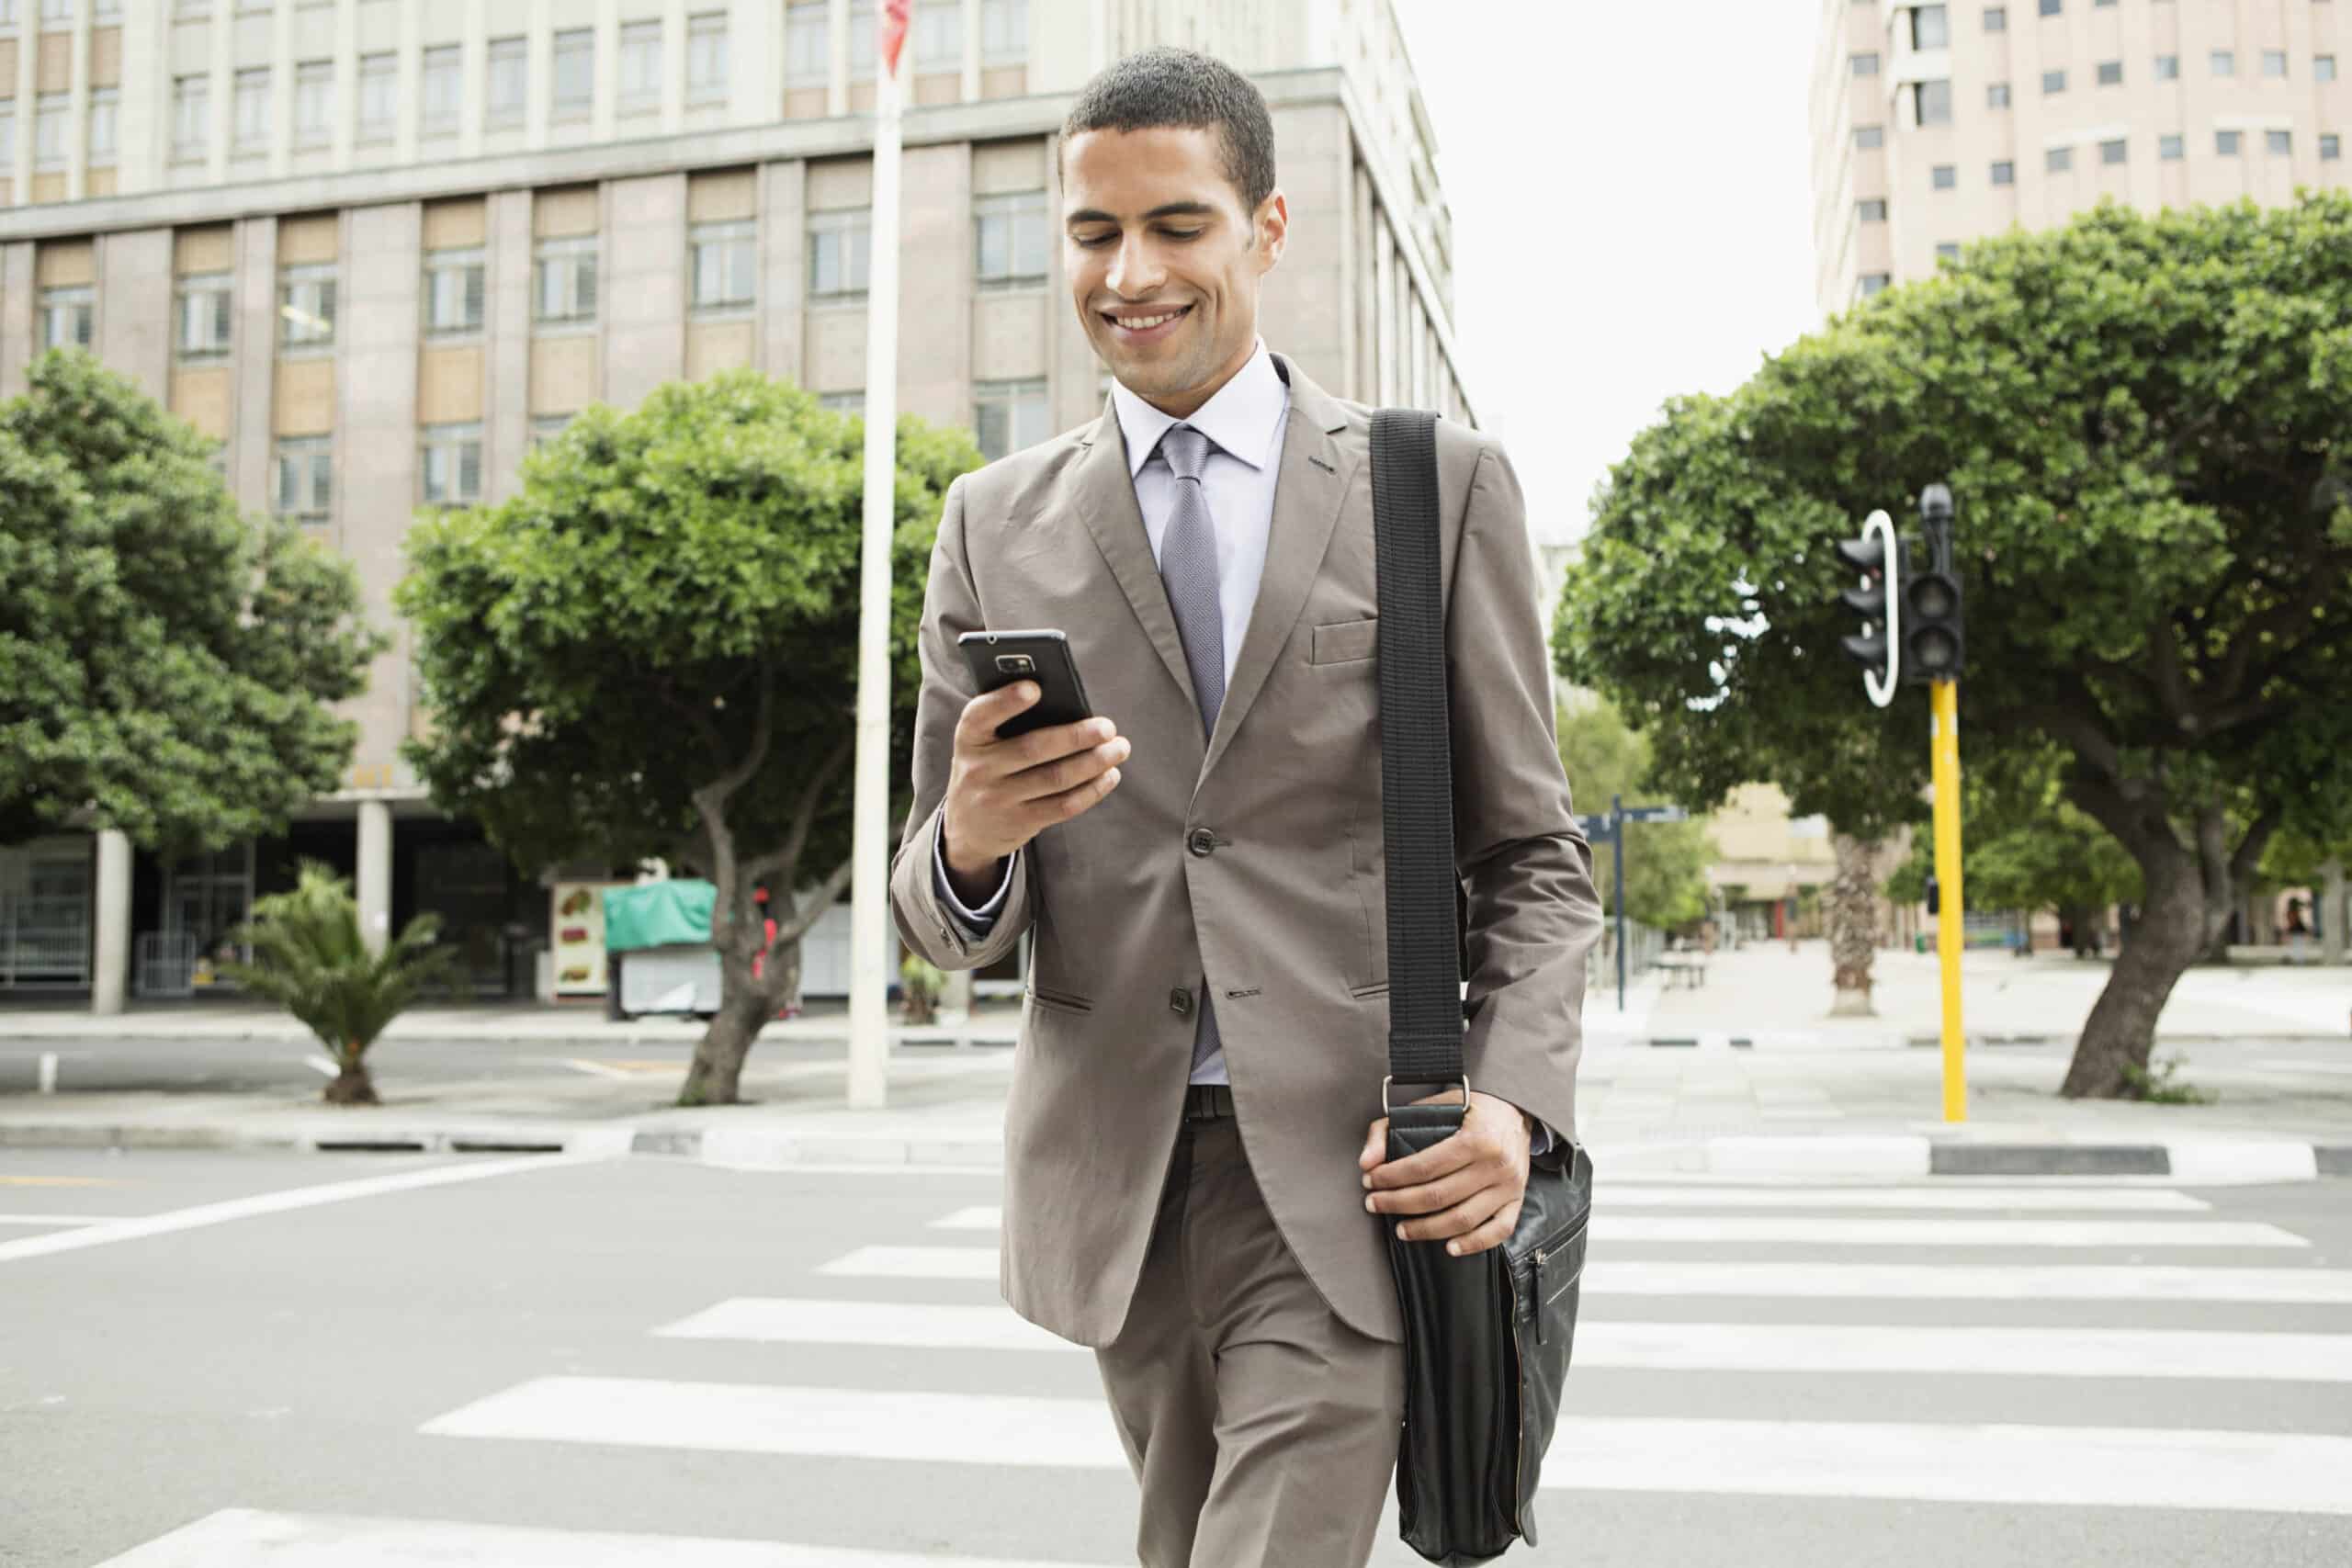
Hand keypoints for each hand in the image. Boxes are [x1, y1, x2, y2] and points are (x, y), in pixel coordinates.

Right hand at [942, 682, 1128, 876]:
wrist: (968, 827)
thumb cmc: (988, 768)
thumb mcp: (984, 744)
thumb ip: (1010, 723)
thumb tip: (1070, 708)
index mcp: (969, 737)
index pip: (980, 714)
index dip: (1006, 701)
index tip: (1036, 687)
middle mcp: (978, 768)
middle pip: (1033, 748)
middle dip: (1076, 736)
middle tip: (1108, 727)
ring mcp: (998, 799)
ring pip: (1056, 778)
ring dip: (1094, 762)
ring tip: (1119, 748)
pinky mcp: (1019, 822)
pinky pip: (1063, 806)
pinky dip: (1092, 790)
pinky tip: (1109, 775)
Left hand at [1357, 1089, 1533, 1257]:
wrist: (1515, 1110)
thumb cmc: (1469, 1109)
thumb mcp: (1430, 1106)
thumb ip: (1389, 1129)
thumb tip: (1366, 1162)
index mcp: (1475, 1137)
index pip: (1424, 1167)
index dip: (1391, 1178)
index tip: (1370, 1181)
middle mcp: (1494, 1164)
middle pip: (1438, 1196)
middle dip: (1398, 1204)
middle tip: (1375, 1204)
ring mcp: (1509, 1185)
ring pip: (1463, 1219)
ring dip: (1426, 1230)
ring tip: (1401, 1229)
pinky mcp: (1517, 1200)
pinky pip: (1497, 1231)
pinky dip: (1473, 1244)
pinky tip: (1449, 1247)